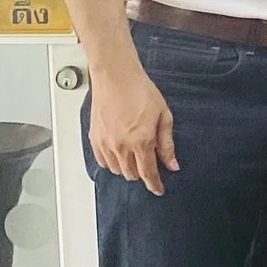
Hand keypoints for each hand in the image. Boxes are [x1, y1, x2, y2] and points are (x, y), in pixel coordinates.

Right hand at [89, 59, 176, 195]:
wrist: (116, 77)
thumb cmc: (141, 91)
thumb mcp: (163, 116)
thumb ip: (167, 144)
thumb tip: (172, 164)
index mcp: (141, 142)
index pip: (148, 173)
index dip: (155, 184)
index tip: (159, 190)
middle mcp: (121, 146)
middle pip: (131, 174)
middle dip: (142, 175)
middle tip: (150, 167)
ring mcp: (105, 143)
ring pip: (116, 170)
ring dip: (127, 169)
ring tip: (135, 159)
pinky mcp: (94, 138)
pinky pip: (102, 161)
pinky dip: (112, 163)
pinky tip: (119, 156)